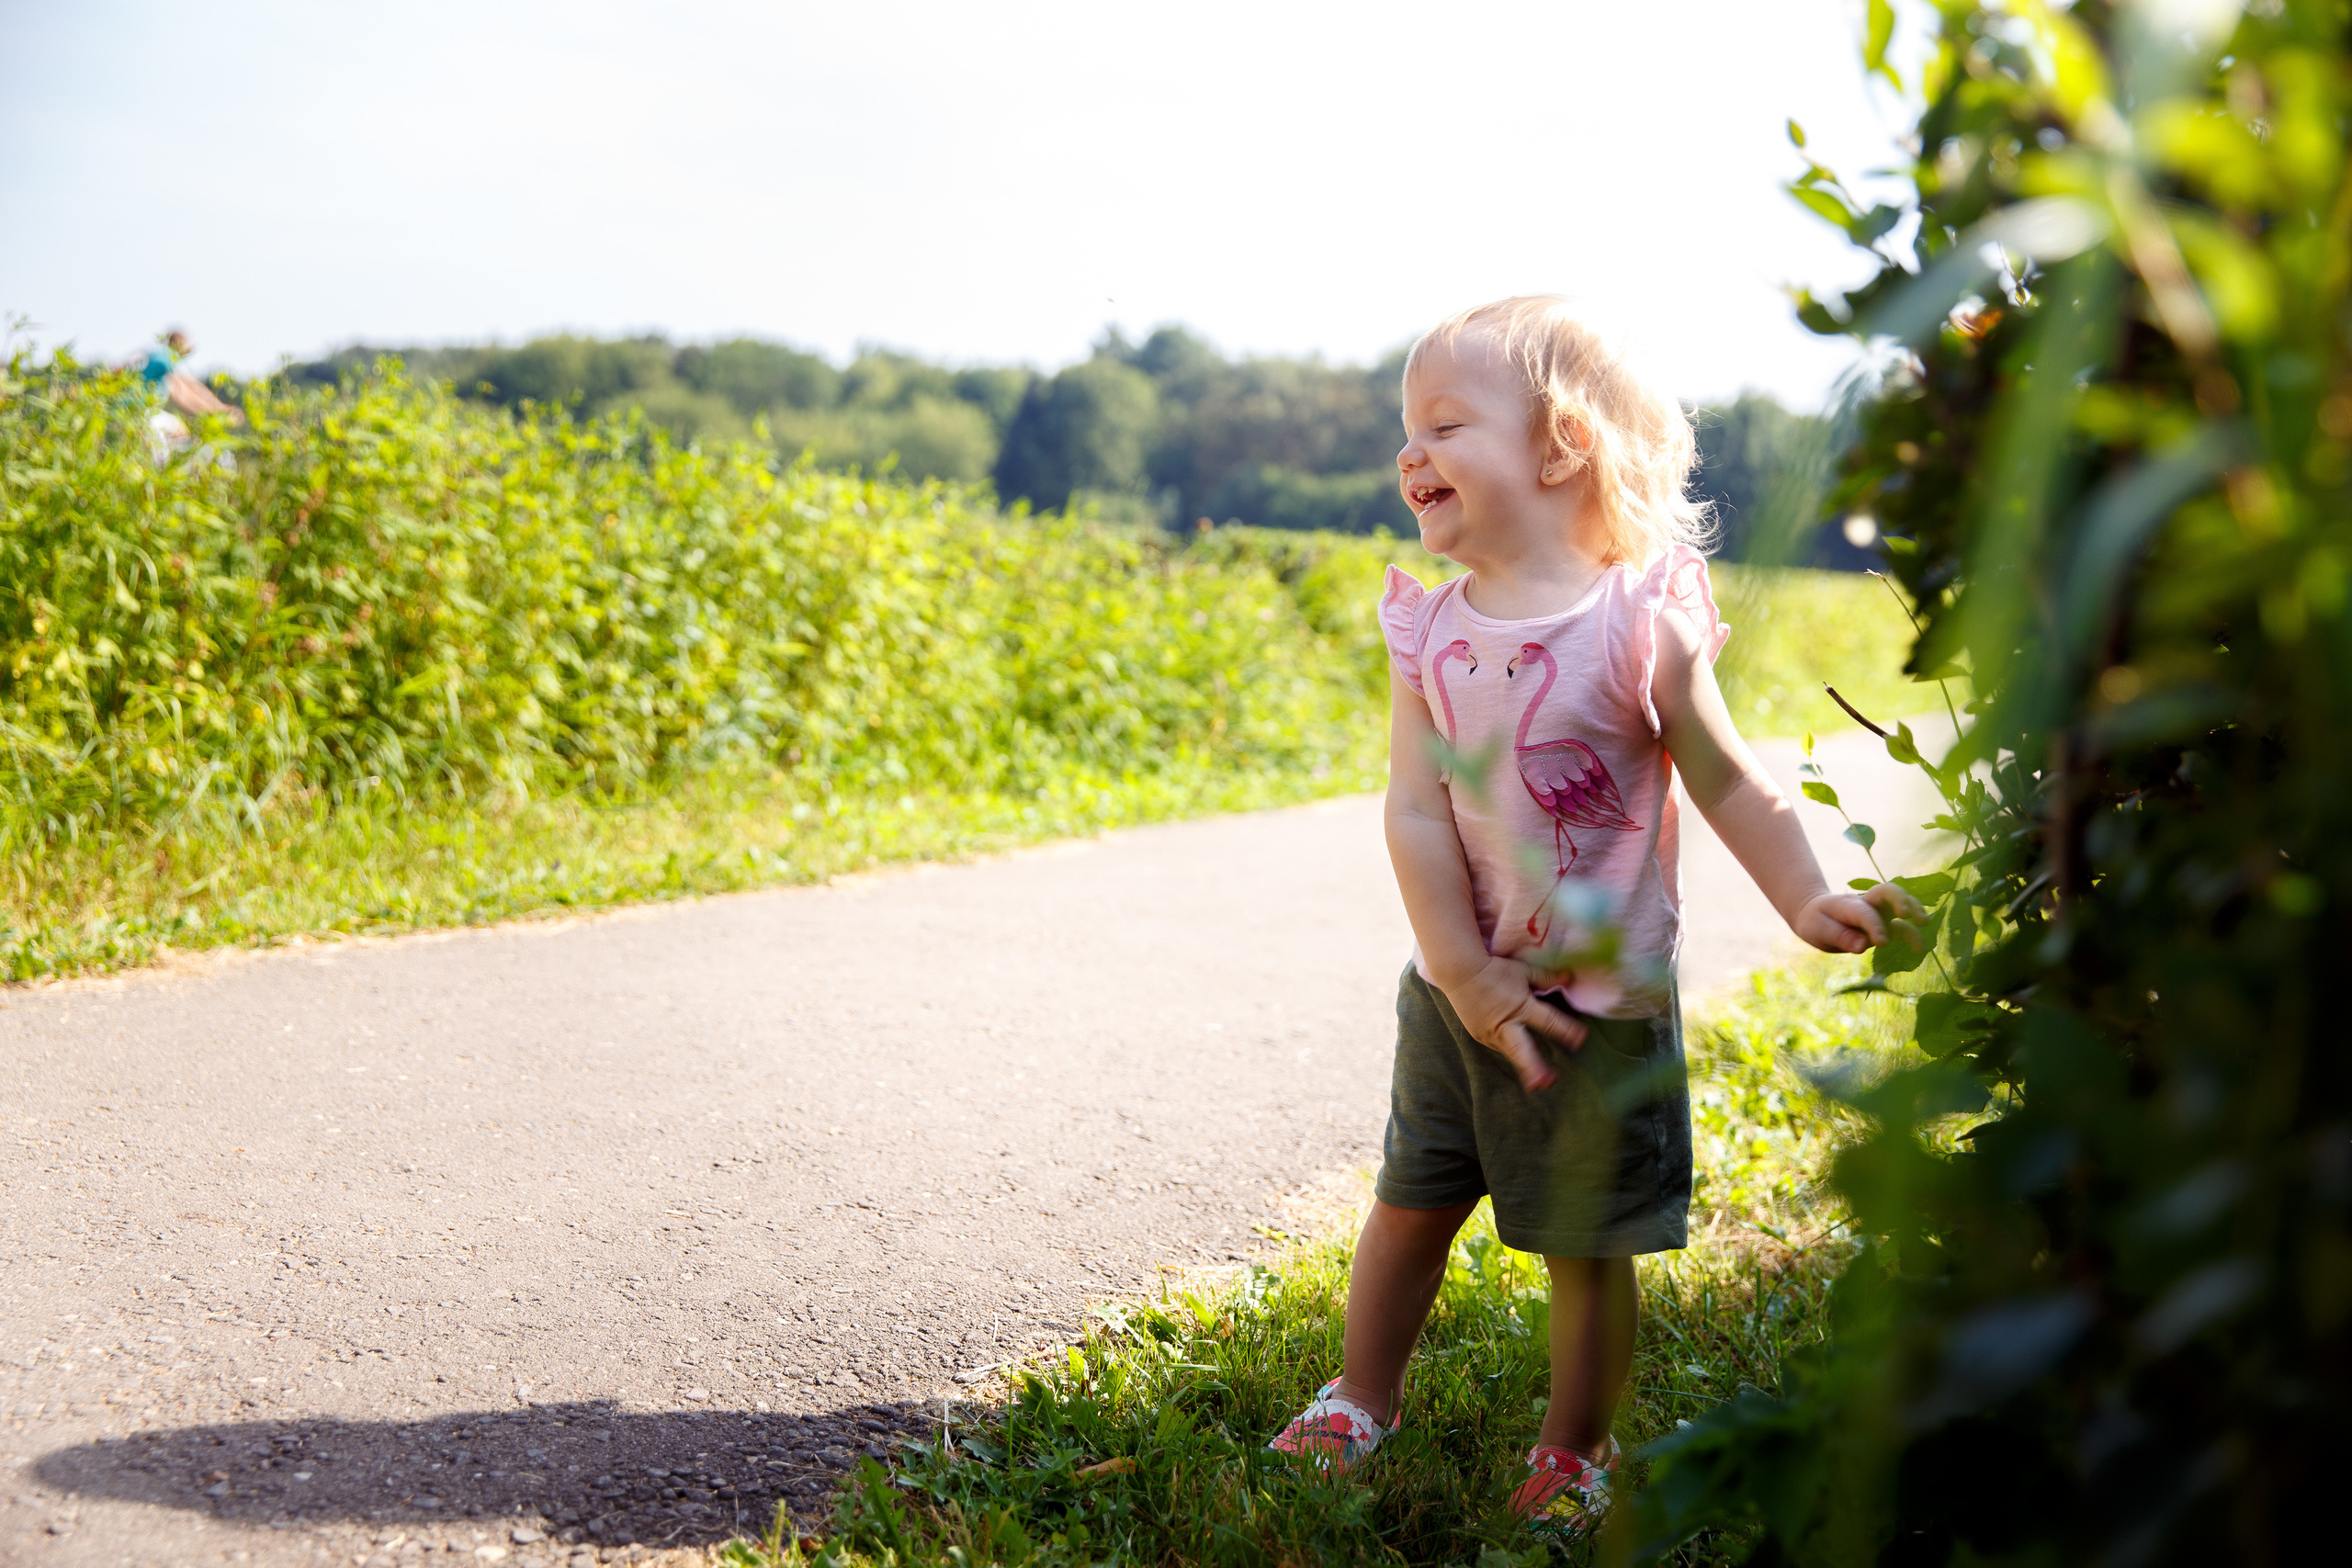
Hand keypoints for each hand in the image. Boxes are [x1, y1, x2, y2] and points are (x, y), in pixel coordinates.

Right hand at [1439, 955, 1586, 1091]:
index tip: (1581, 1040)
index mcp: (1520, 1007)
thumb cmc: (1494, 969)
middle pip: (1522, 1050)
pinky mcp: (1479, 1035)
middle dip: (1535, 1068)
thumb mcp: (1522, 971)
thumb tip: (1569, 978)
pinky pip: (1499, 1044)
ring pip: (1511, 1052)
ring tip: (1536, 1084)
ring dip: (1524, 1066)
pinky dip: (1509, 1048)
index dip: (1566, 1031)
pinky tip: (1517, 1054)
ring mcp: (1489, 1033)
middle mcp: (1505, 1024)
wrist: (1457, 971)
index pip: (1548, 1022)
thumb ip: (1546, 977)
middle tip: (1548, 1082)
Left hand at [1795, 882, 1926, 954]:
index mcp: (1848, 904)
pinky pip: (1903, 926)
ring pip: (1901, 903)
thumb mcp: (1817, 929)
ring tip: (1924, 924)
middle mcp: (1867, 904)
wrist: (1816, 915)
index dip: (1874, 926)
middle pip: (1888, 891)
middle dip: (1900, 900)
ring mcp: (1879, 912)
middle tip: (1908, 914)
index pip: (1865, 912)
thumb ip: (1838, 936)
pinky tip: (1920, 949)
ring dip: (1915, 910)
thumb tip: (1862, 945)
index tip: (1881, 943)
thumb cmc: (1816, 921)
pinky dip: (1913, 934)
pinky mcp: (1885, 924)